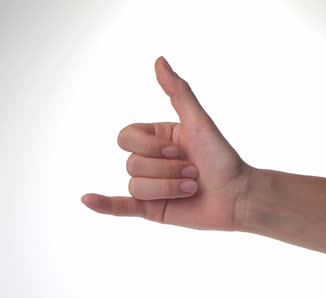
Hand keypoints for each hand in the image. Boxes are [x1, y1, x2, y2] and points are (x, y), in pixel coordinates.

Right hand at [81, 56, 251, 230]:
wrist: (238, 196)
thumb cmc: (222, 158)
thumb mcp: (198, 121)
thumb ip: (178, 92)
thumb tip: (159, 60)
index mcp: (157, 139)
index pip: (127, 137)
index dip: (150, 146)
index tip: (178, 149)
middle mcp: (150, 161)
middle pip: (131, 163)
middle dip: (165, 169)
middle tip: (193, 172)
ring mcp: (149, 187)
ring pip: (135, 184)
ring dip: (167, 187)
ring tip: (192, 188)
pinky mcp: (150, 209)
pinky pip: (120, 206)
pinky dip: (102, 204)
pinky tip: (86, 199)